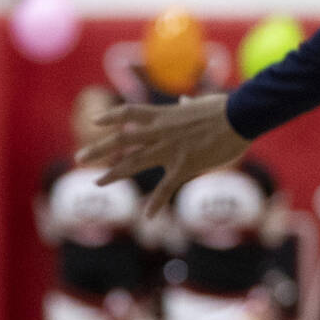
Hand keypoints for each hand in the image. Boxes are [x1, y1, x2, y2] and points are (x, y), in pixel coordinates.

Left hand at [75, 93, 247, 213]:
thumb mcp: (201, 102)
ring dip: (113, 173)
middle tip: (79, 157)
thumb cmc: (225, 108)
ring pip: (133, 162)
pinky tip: (148, 218)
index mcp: (163, 115)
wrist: (241, 115)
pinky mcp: (184, 165)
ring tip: (97, 182)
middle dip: (98, 149)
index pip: (129, 112)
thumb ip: (186, 106)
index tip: (95, 122)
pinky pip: (166, 188)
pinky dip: (156, 203)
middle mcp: (160, 132)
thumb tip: (183, 101)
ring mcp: (170, 149)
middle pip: (121, 140)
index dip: (111, 117)